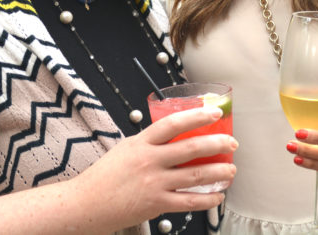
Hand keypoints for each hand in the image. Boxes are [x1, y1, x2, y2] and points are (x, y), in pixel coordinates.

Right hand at [81, 105, 237, 225]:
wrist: (86, 204)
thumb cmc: (104, 176)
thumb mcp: (126, 149)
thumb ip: (149, 142)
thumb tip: (173, 135)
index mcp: (142, 142)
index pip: (174, 123)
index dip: (197, 116)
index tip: (215, 113)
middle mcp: (150, 161)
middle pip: (191, 149)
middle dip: (217, 144)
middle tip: (232, 143)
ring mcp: (154, 183)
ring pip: (195, 176)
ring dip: (219, 172)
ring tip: (231, 170)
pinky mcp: (156, 204)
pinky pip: (189, 202)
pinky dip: (207, 199)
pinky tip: (217, 196)